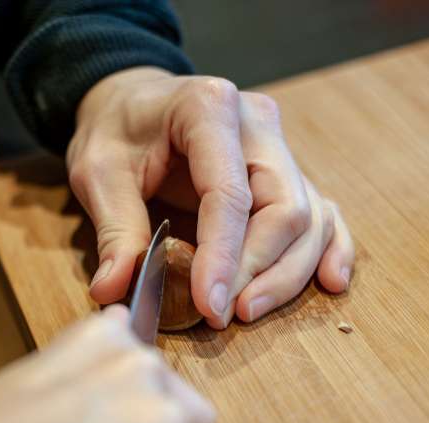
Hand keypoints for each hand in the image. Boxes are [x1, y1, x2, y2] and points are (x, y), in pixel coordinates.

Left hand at [67, 68, 354, 327]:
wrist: (132, 102)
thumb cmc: (116, 129)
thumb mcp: (98, 172)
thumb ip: (114, 229)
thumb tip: (114, 289)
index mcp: (209, 108)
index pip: (229, 194)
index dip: (224, 256)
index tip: (211, 304)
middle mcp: (258, 124)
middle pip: (284, 208)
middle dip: (259, 270)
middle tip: (223, 314)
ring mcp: (278, 148)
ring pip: (308, 217)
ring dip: (286, 273)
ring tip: (248, 311)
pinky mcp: (285, 173)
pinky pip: (321, 212)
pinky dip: (327, 249)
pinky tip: (330, 281)